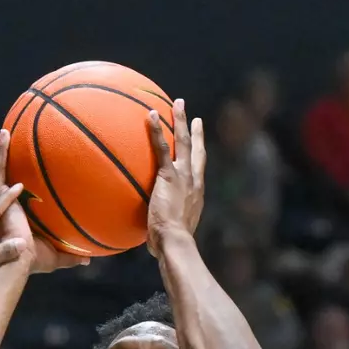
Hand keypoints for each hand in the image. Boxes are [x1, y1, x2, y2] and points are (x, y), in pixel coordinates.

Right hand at [0, 130, 88, 274]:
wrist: (19, 260)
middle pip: (1, 177)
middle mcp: (4, 204)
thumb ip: (70, 257)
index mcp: (13, 215)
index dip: (10, 181)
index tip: (14, 169)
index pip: (10, 193)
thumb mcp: (57, 256)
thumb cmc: (34, 261)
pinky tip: (0, 136)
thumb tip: (88, 260)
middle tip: (1, 141)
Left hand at [144, 100, 204, 255]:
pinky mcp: (169, 175)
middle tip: (195, 116)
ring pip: (183, 141)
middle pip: (196, 149)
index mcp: (196, 192)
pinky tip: (149, 114)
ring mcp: (183, 175)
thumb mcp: (169, 233)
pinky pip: (161, 147)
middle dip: (195, 130)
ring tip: (178, 103)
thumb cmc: (170, 245)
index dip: (199, 153)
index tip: (199, 142)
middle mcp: (194, 180)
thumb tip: (150, 238)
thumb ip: (162, 227)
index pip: (198, 168)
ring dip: (180, 120)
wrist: (175, 242)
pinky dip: (156, 129)